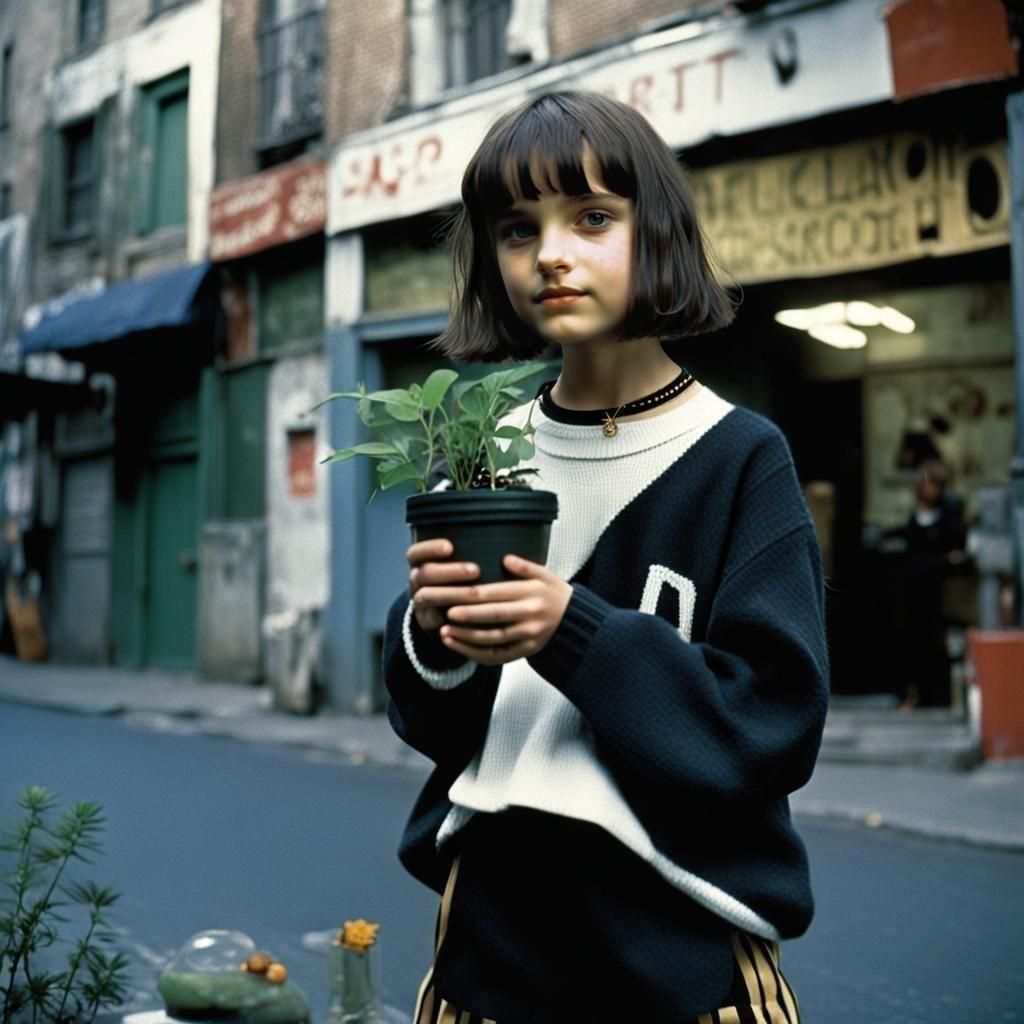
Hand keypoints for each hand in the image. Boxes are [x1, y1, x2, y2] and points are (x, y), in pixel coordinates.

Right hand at [407, 538, 479, 631]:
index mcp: (421, 563)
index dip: (429, 548)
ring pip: (427, 596)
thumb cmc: (460, 577)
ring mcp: (419, 601)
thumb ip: (469, 551)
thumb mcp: (459, 561)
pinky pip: (432, 620)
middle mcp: (417, 581)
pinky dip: (449, 617)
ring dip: (452, 593)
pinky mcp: (426, 621)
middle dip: (449, 571)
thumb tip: (497, 536)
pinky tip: (469, 615)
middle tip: (476, 570)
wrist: (445, 610)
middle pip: (424, 573)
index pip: (415, 553)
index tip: (449, 547)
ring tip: (476, 593)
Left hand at [427, 554, 572, 664]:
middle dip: (469, 617)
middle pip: (495, 617)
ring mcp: (529, 636)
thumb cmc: (553, 593)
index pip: (498, 594)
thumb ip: (524, 566)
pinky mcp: (526, 651)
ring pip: (494, 639)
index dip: (475, 597)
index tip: (454, 596)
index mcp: (531, 593)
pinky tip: (459, 647)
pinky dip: (477, 654)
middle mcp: (530, 615)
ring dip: (467, 638)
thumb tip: (505, 558)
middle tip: (447, 616)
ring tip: (446, 634)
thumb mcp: (545, 575)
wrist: (575, 621)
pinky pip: (498, 656)